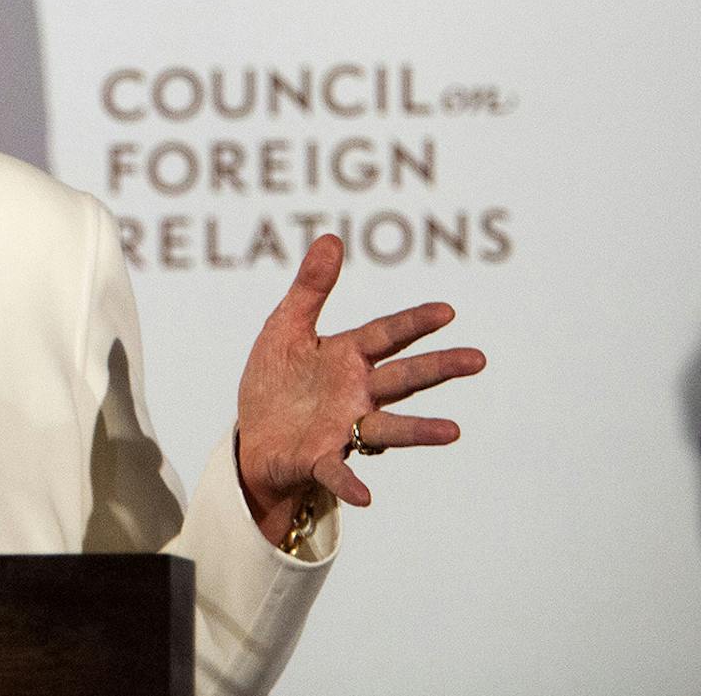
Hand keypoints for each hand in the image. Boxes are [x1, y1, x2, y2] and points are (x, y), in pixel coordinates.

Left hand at [234, 235, 484, 544]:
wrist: (254, 436)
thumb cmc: (278, 381)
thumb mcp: (285, 328)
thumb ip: (310, 288)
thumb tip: (330, 237)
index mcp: (346, 357)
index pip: (385, 336)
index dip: (414, 323)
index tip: (447, 311)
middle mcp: (355, 394)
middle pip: (401, 378)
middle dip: (437, 368)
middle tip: (478, 359)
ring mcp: (342, 428)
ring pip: (386, 428)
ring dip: (418, 430)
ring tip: (452, 431)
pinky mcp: (319, 458)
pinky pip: (337, 471)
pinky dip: (351, 482)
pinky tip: (366, 496)